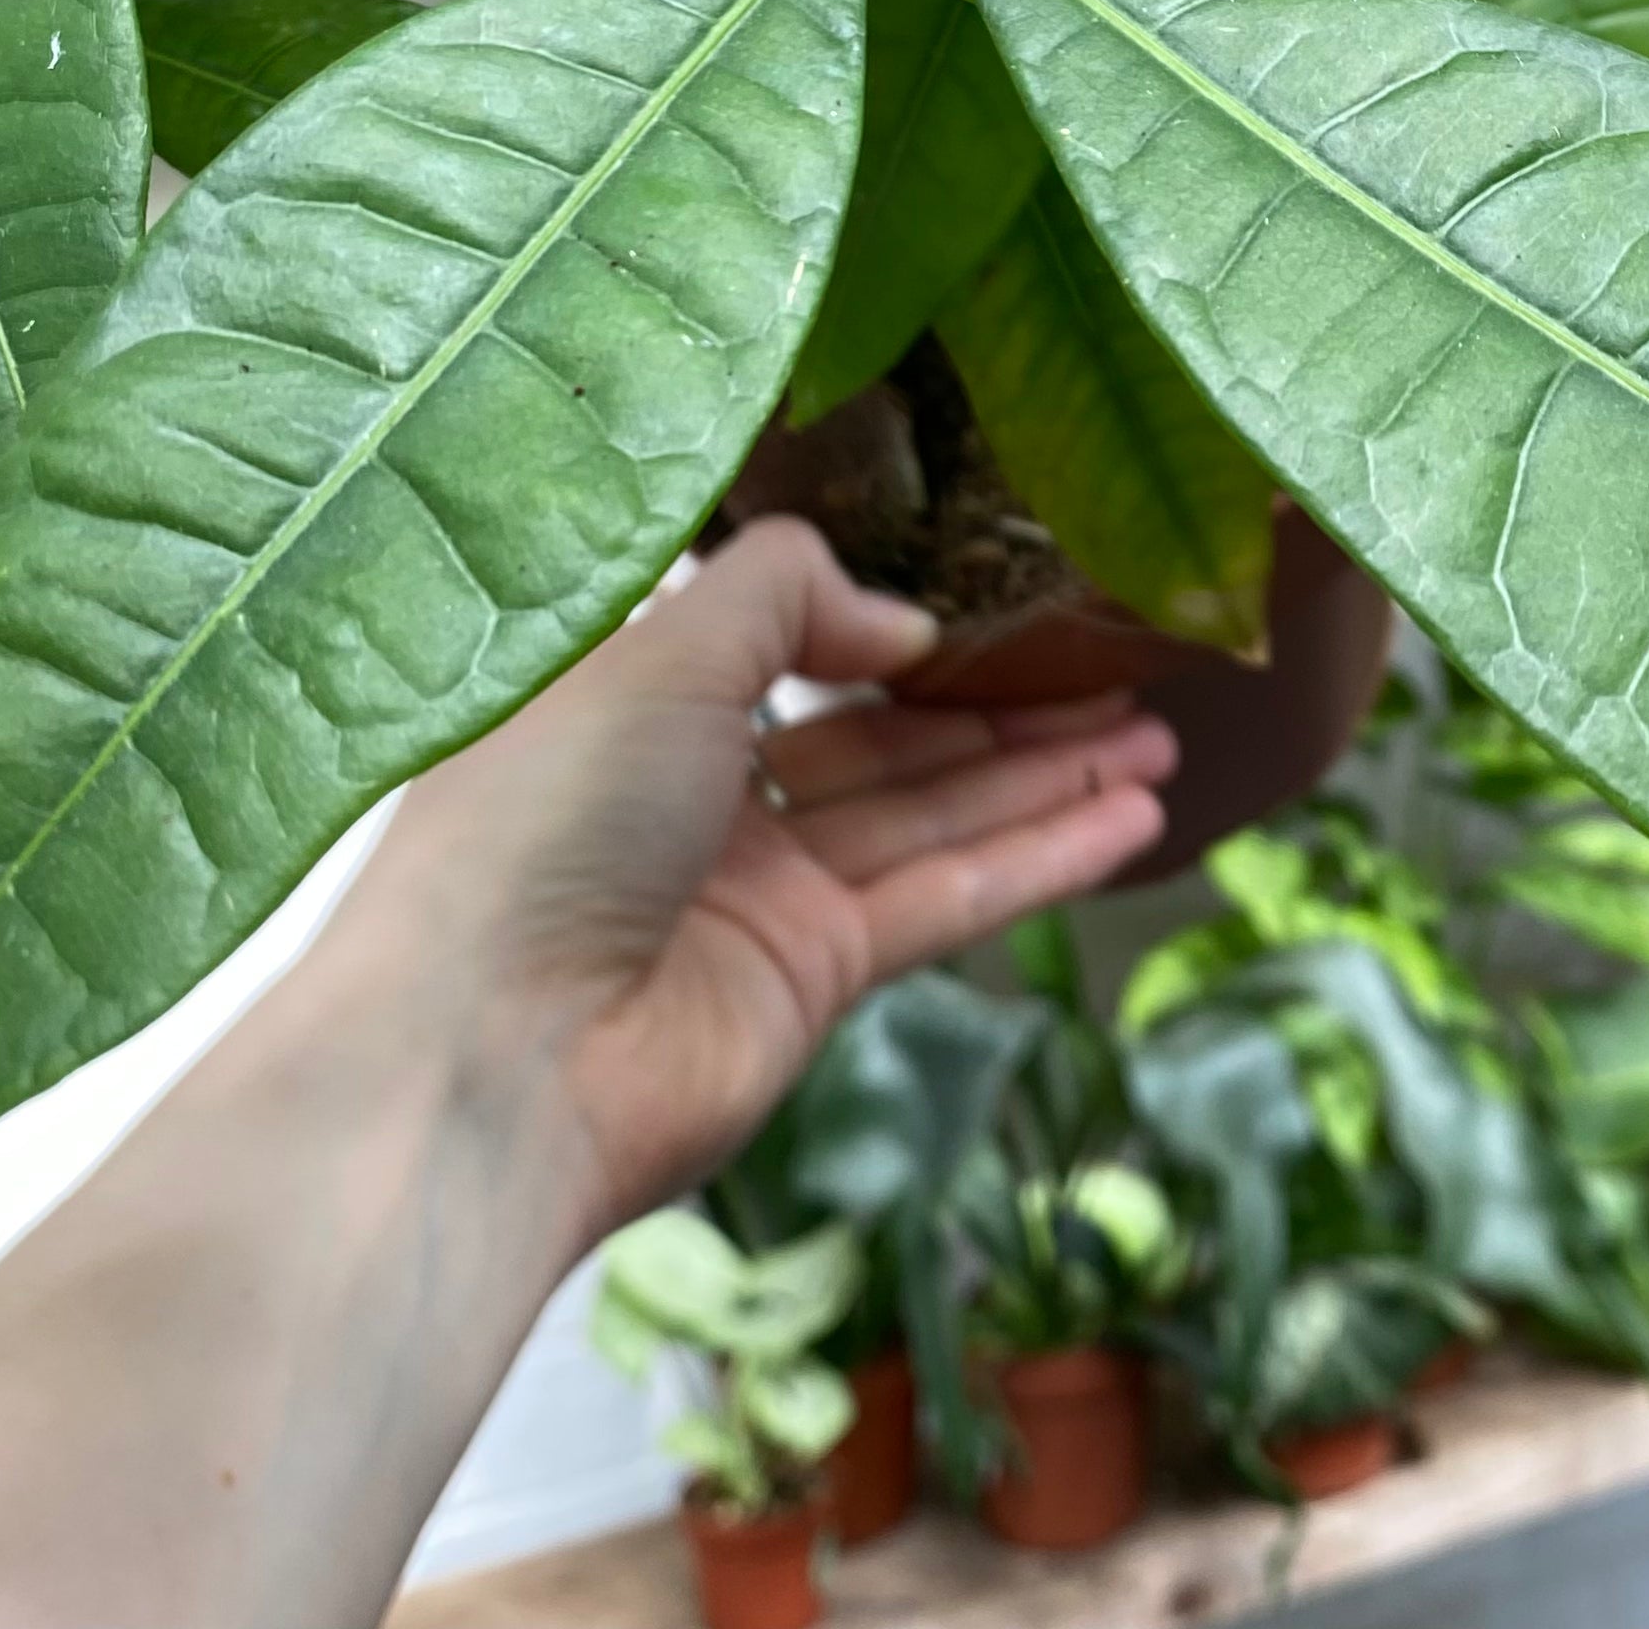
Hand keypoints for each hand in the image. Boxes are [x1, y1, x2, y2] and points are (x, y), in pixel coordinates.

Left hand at [353, 517, 1177, 1247]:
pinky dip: (1039, 856)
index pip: (777, 642)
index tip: (991, 586)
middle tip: (1125, 667)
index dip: (884, 615)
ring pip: (930, 812)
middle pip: (882, 732)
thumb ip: (785, 592)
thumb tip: (900, 620)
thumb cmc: (539, 822)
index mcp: (630, 702)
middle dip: (1003, 702)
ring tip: (1162, 737)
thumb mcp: (655, 650)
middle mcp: (695, 794)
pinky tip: (1132, 817)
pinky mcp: (810, 979)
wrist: (485, 1061)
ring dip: (1045, 775)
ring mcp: (758, 893)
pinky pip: (945, 895)